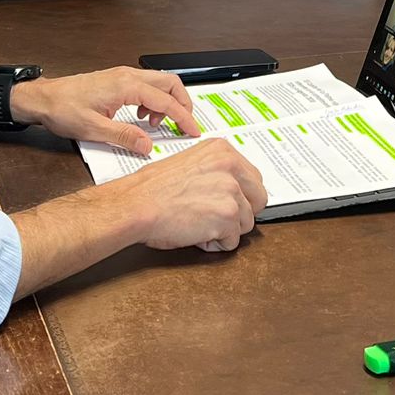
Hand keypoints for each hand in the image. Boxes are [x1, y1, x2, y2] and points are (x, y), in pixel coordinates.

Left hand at [9, 66, 199, 151]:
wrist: (43, 98)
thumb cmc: (63, 109)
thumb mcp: (94, 129)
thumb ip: (125, 137)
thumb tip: (148, 146)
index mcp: (126, 86)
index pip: (166, 101)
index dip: (183, 118)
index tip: (193, 131)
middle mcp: (128, 75)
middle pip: (170, 83)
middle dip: (182, 104)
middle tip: (183, 125)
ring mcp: (122, 75)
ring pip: (159, 83)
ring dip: (166, 102)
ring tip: (153, 125)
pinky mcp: (117, 79)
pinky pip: (145, 85)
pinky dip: (152, 100)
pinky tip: (140, 117)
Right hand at [111, 138, 266, 250]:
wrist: (135, 205)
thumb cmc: (153, 189)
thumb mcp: (190, 164)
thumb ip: (216, 171)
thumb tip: (235, 188)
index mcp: (222, 150)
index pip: (253, 178)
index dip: (240, 197)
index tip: (225, 202)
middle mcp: (231, 166)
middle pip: (259, 200)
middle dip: (240, 213)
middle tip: (213, 217)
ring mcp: (232, 190)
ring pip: (247, 223)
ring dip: (225, 230)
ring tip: (198, 223)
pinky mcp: (228, 215)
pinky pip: (233, 241)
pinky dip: (214, 244)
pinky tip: (195, 233)